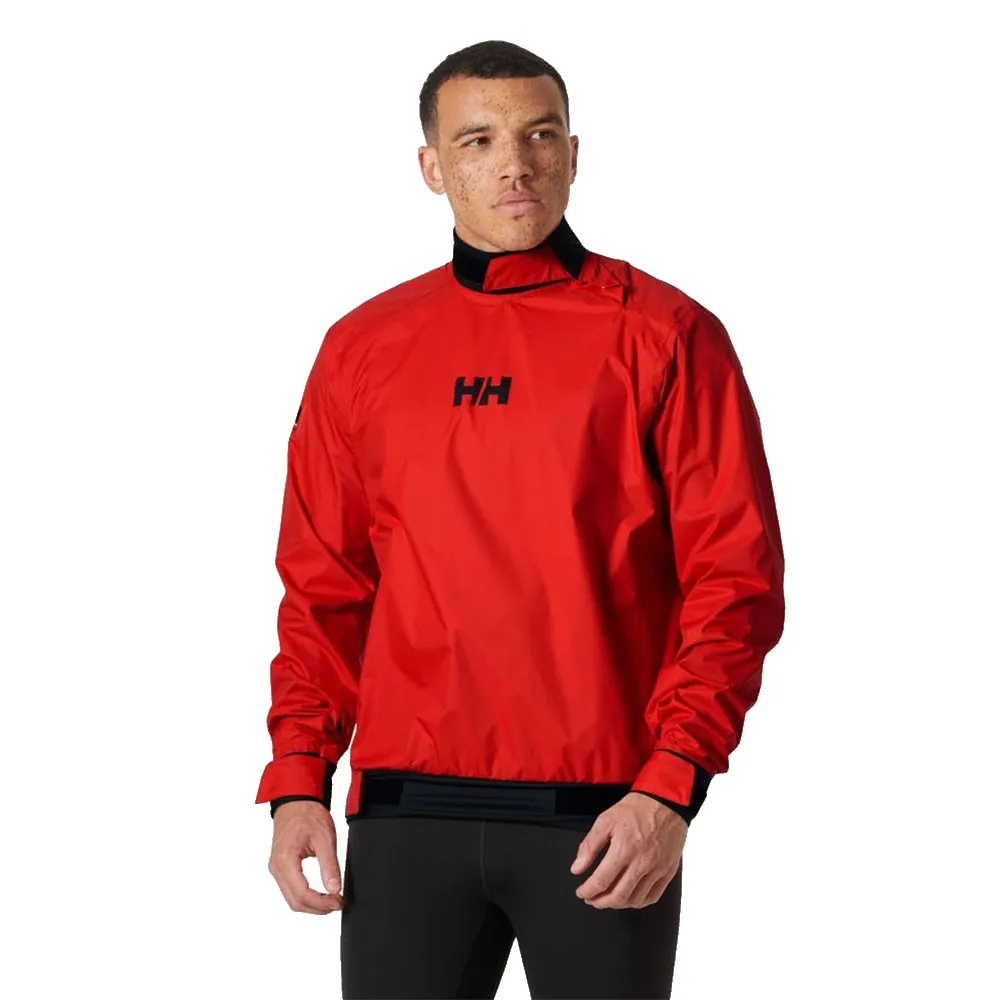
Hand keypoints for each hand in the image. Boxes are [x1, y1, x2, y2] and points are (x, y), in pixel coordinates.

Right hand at [268, 800, 343, 913]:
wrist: (296, 802)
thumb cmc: (308, 814)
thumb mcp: (325, 838)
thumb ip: (330, 865)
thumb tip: (335, 888)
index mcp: (285, 860)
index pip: (302, 894)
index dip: (321, 903)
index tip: (338, 902)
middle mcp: (276, 867)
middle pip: (295, 902)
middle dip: (317, 908)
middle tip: (337, 904)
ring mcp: (276, 868)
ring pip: (291, 899)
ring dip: (311, 905)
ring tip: (331, 900)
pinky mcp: (280, 868)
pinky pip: (290, 890)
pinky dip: (305, 897)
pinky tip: (319, 894)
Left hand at [570, 792, 685, 908]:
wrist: (666, 802)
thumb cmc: (636, 809)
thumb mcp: (605, 821)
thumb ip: (589, 846)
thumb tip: (577, 868)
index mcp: (624, 849)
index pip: (601, 881)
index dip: (588, 891)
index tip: (582, 892)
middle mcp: (641, 862)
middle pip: (618, 896)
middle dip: (600, 902)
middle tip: (591, 899)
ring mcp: (657, 869)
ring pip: (635, 900)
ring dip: (618, 904)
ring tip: (608, 899)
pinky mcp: (668, 871)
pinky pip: (653, 896)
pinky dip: (639, 902)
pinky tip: (629, 898)